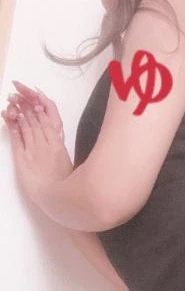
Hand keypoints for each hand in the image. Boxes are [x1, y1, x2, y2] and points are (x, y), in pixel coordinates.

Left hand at [2, 81, 72, 204]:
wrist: (55, 199)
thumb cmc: (66, 186)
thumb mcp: (70, 164)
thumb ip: (62, 149)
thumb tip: (57, 138)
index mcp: (59, 144)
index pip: (48, 118)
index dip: (40, 105)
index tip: (35, 95)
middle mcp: (45, 143)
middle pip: (35, 118)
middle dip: (26, 103)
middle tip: (18, 91)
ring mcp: (33, 149)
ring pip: (25, 124)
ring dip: (18, 110)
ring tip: (12, 98)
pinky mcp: (22, 157)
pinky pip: (16, 137)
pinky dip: (12, 124)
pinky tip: (8, 115)